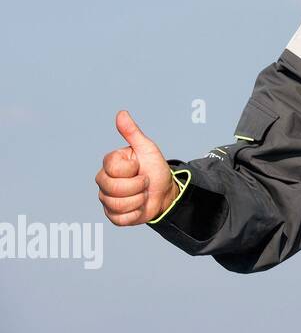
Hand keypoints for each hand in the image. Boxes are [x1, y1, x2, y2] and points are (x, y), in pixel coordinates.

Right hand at [96, 110, 177, 225]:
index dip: (132, 169)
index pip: (113, 169)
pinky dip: (136, 213)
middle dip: (137, 186)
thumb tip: (121, 113)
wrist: (166, 191)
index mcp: (109, 165)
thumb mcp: (147, 148)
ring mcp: (106, 199)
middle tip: (144, 182)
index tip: (139, 167)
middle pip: (113, 188)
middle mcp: (103, 181)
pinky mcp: (113, 216)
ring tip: (143, 193)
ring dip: (139, 199)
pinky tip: (139, 206)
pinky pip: (121, 219)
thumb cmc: (155, 168)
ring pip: (118, 204)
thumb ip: (132, 132)